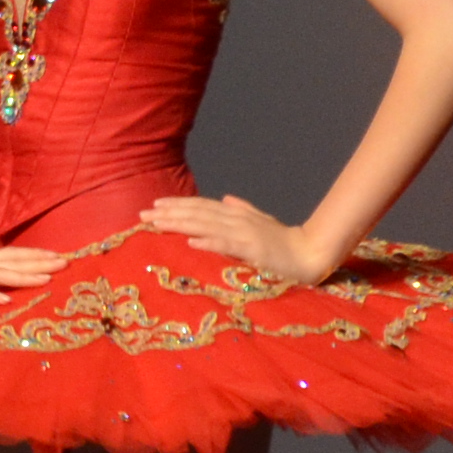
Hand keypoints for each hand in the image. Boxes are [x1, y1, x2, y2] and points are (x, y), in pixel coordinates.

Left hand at [147, 193, 334, 288]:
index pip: (201, 206)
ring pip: (206, 226)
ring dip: (180, 223)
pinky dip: (209, 242)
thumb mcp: (261, 223)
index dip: (177, 204)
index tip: (154, 205)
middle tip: (142, 214)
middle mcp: (237, 220)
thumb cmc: (284, 242)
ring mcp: (244, 234)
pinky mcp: (253, 251)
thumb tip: (225, 199)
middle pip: (197, 213)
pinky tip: (191, 242)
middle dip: (169, 213)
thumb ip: (243, 210)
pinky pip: (227, 245)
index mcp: (237, 215)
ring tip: (157, 223)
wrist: (310, 254)